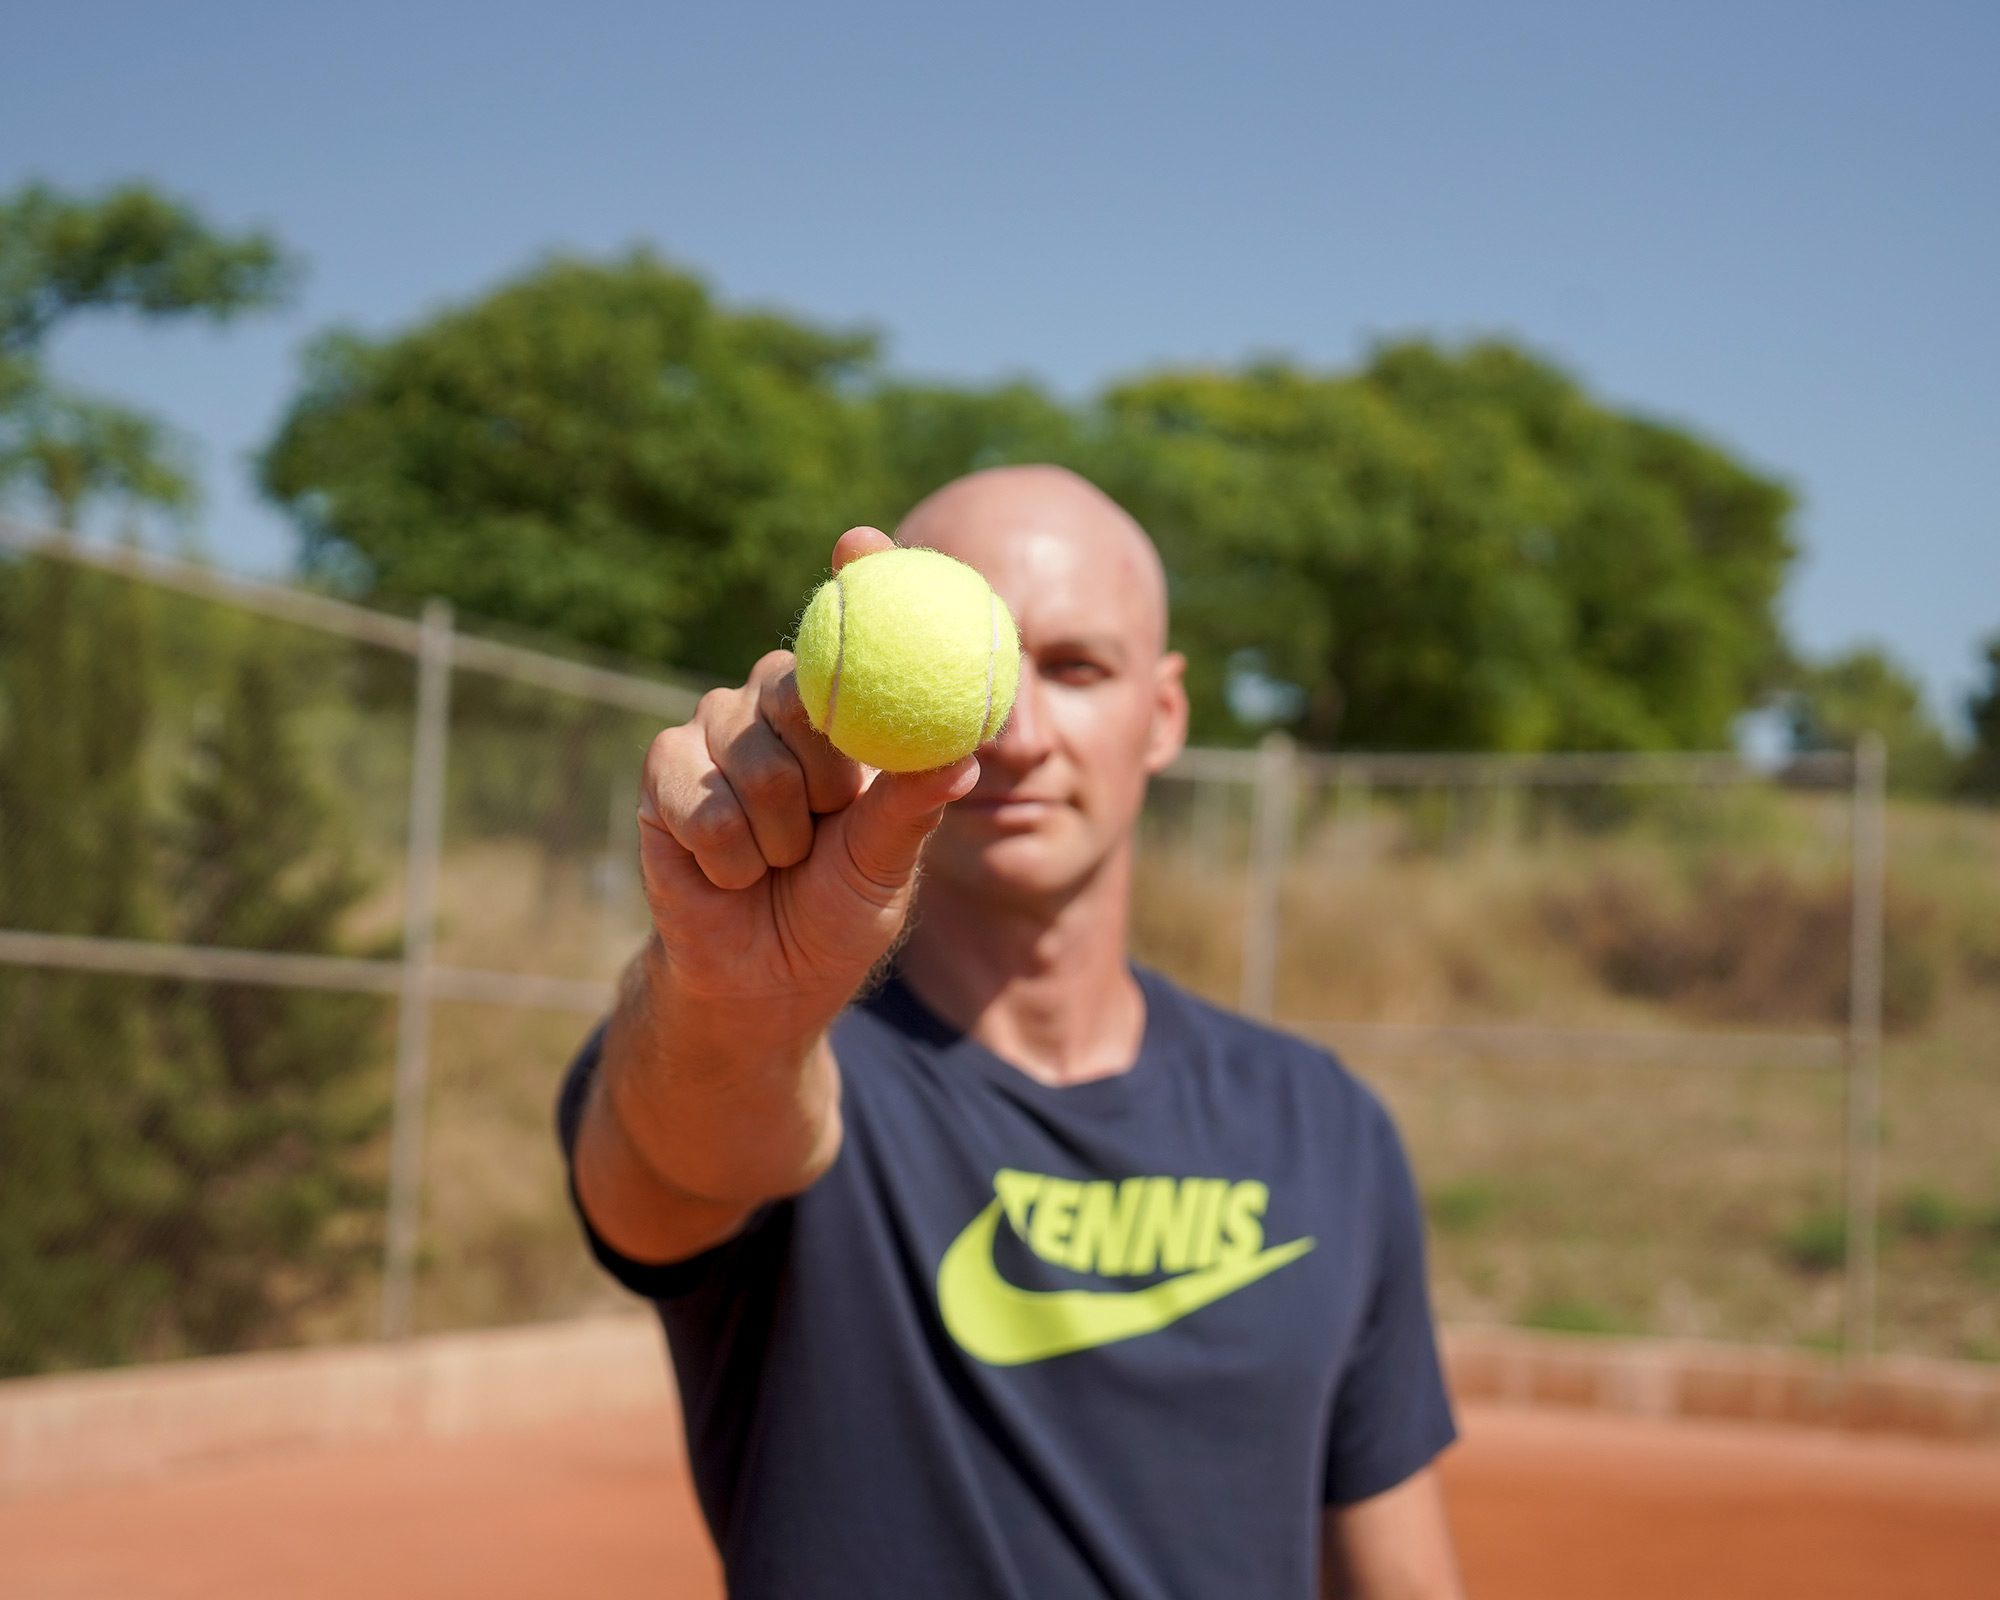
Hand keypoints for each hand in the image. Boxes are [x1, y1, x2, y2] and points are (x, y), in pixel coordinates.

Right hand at [636, 527, 978, 1019]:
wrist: (761, 976)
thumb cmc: (837, 910)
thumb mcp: (889, 862)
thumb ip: (914, 805)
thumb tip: (966, 755)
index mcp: (844, 707)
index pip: (852, 626)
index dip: (858, 573)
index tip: (859, 542)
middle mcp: (776, 701)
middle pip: (797, 691)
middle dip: (824, 778)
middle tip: (827, 822)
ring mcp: (714, 727)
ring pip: (751, 758)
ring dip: (777, 836)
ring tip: (781, 861)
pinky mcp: (663, 766)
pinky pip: (699, 798)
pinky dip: (727, 854)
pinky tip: (730, 871)